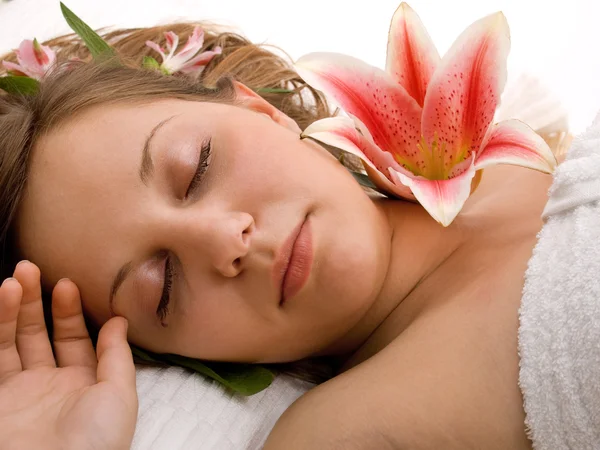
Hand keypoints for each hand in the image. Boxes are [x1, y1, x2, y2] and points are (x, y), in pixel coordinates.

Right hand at [0, 261, 137, 449]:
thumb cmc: (95, 439)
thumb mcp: (119, 393)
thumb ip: (117, 355)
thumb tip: (119, 320)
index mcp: (83, 383)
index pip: (74, 338)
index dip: (70, 310)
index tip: (67, 284)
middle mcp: (49, 385)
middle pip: (39, 334)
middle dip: (36, 301)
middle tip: (32, 269)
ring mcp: (19, 392)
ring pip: (12, 341)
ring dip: (12, 309)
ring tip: (15, 278)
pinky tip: (1, 298)